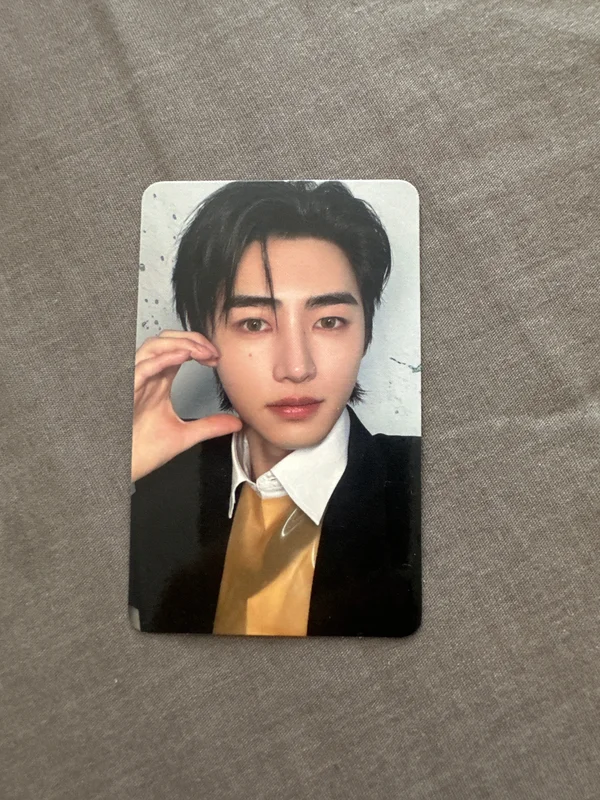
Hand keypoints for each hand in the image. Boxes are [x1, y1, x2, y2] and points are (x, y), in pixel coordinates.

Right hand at [131, 330, 241, 481]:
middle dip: (191, 339)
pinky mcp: (128, 391)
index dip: (198, 347)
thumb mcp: (185, 435)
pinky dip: (164, 357)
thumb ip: (210, 426)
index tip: (216, 358)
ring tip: (202, 352)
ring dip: (180, 343)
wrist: (123, 467)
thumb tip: (236, 423)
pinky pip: (143, 366)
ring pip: (154, 346)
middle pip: (166, 340)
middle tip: (212, 352)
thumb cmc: (142, 449)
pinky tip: (183, 356)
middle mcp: (147, 377)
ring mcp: (136, 381)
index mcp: (158, 382)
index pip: (177, 350)